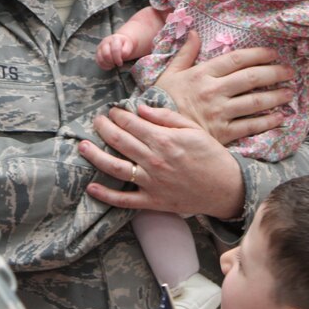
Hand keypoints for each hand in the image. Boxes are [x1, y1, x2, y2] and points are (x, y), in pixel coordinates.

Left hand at [79, 104, 243, 219]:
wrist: (226, 188)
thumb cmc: (211, 156)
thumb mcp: (193, 129)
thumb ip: (166, 117)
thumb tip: (141, 108)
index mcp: (164, 139)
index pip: (131, 123)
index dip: (118, 114)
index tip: (112, 110)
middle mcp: (154, 160)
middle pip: (119, 140)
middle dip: (104, 128)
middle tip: (96, 121)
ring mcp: (151, 182)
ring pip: (115, 167)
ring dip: (95, 156)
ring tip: (82, 146)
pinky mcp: (152, 201)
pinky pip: (124, 200)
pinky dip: (106, 195)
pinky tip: (91, 187)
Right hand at [96, 34, 135, 68]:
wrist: (121, 42)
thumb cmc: (125, 45)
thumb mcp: (129, 46)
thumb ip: (126, 51)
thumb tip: (122, 56)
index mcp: (115, 38)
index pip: (114, 50)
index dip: (118, 58)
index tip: (121, 63)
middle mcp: (105, 41)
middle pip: (106, 55)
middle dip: (113, 62)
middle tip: (117, 63)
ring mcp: (100, 47)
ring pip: (100, 59)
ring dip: (108, 64)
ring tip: (114, 64)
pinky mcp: (97, 52)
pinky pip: (97, 61)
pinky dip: (103, 66)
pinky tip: (109, 66)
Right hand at [153, 32, 293, 144]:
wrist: (155, 133)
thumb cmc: (162, 101)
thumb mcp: (169, 74)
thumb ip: (185, 54)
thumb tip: (193, 32)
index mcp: (202, 74)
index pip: (236, 59)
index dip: (258, 55)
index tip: (274, 54)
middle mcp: (213, 91)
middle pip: (251, 78)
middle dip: (275, 73)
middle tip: (289, 71)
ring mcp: (219, 113)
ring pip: (255, 102)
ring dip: (276, 96)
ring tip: (289, 92)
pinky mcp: (223, 134)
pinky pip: (251, 125)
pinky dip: (268, 121)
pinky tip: (279, 117)